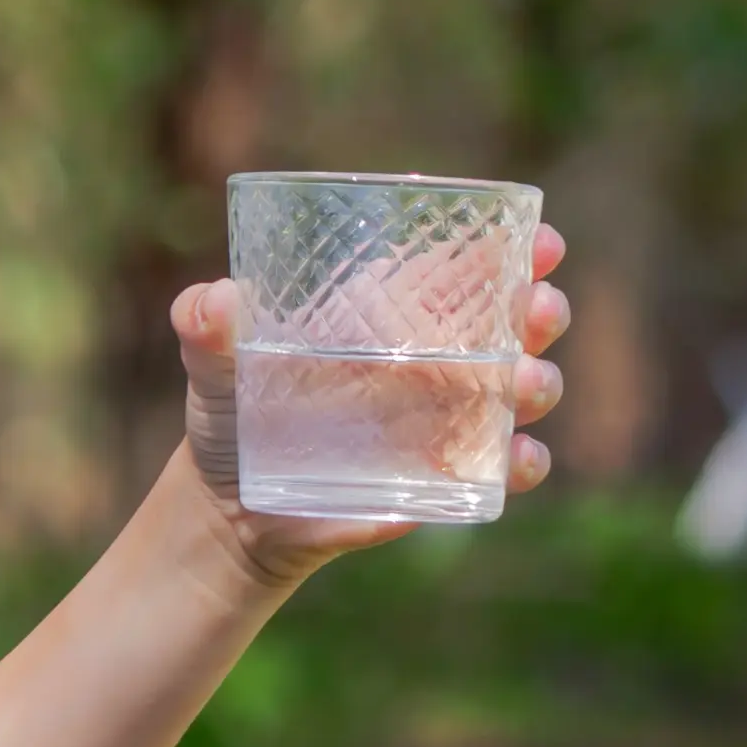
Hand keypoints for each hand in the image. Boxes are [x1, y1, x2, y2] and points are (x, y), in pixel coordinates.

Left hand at [168, 223, 569, 588]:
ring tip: (523, 379)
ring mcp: (443, 421)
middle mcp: (429, 361)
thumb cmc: (230, 414)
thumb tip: (213, 303)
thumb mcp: (213, 363)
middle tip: (538, 303)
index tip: (541, 237)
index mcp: (386, 314)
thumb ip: (204, 326)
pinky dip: (520, 464)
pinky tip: (518, 456)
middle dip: (539, 308)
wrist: (229, 508)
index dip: (510, 247)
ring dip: (536, 380)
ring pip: (520, 391)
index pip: (461, 268)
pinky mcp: (439, 481)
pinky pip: (500, 471)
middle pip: (511, 323)